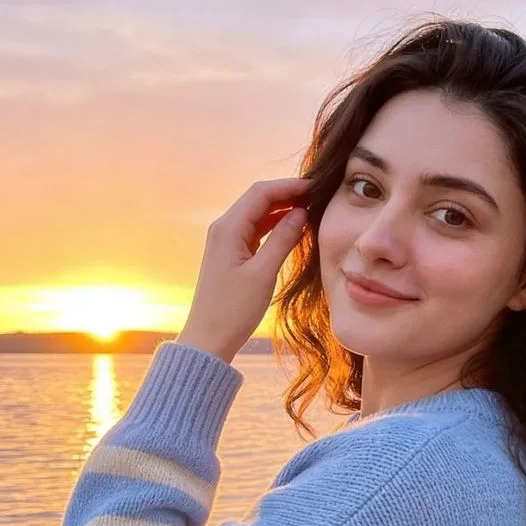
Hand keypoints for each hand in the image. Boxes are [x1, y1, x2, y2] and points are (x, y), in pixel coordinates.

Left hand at [176, 178, 310, 362]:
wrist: (209, 338)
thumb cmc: (233, 310)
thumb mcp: (263, 274)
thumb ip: (283, 240)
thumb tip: (301, 213)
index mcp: (228, 228)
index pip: (261, 193)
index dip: (289, 186)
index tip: (315, 186)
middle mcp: (223, 229)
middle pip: (258, 199)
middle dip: (287, 193)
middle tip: (317, 195)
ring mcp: (226, 241)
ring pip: (257, 214)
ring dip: (281, 208)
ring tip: (309, 208)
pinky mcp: (231, 254)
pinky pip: (255, 231)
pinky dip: (274, 226)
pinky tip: (292, 228)